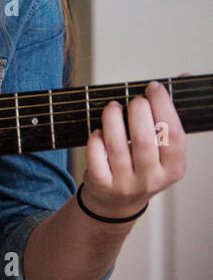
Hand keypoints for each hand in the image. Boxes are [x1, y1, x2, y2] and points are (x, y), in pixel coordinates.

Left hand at [81, 77, 188, 219]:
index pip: (173, 135)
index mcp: (174, 168)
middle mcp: (152, 178)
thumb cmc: (142, 165)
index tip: (154, 86)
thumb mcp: (162, 150)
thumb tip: (184, 77)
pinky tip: (97, 130)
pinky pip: (96, 155)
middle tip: (133, 99)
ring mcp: (126, 183)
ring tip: (113, 107)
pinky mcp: (101, 183)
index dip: (164, 107)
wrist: (116, 202)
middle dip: (137, 110)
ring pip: (117, 144)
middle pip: (144, 139)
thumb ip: (169, 117)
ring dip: (112, 118)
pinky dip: (95, 138)